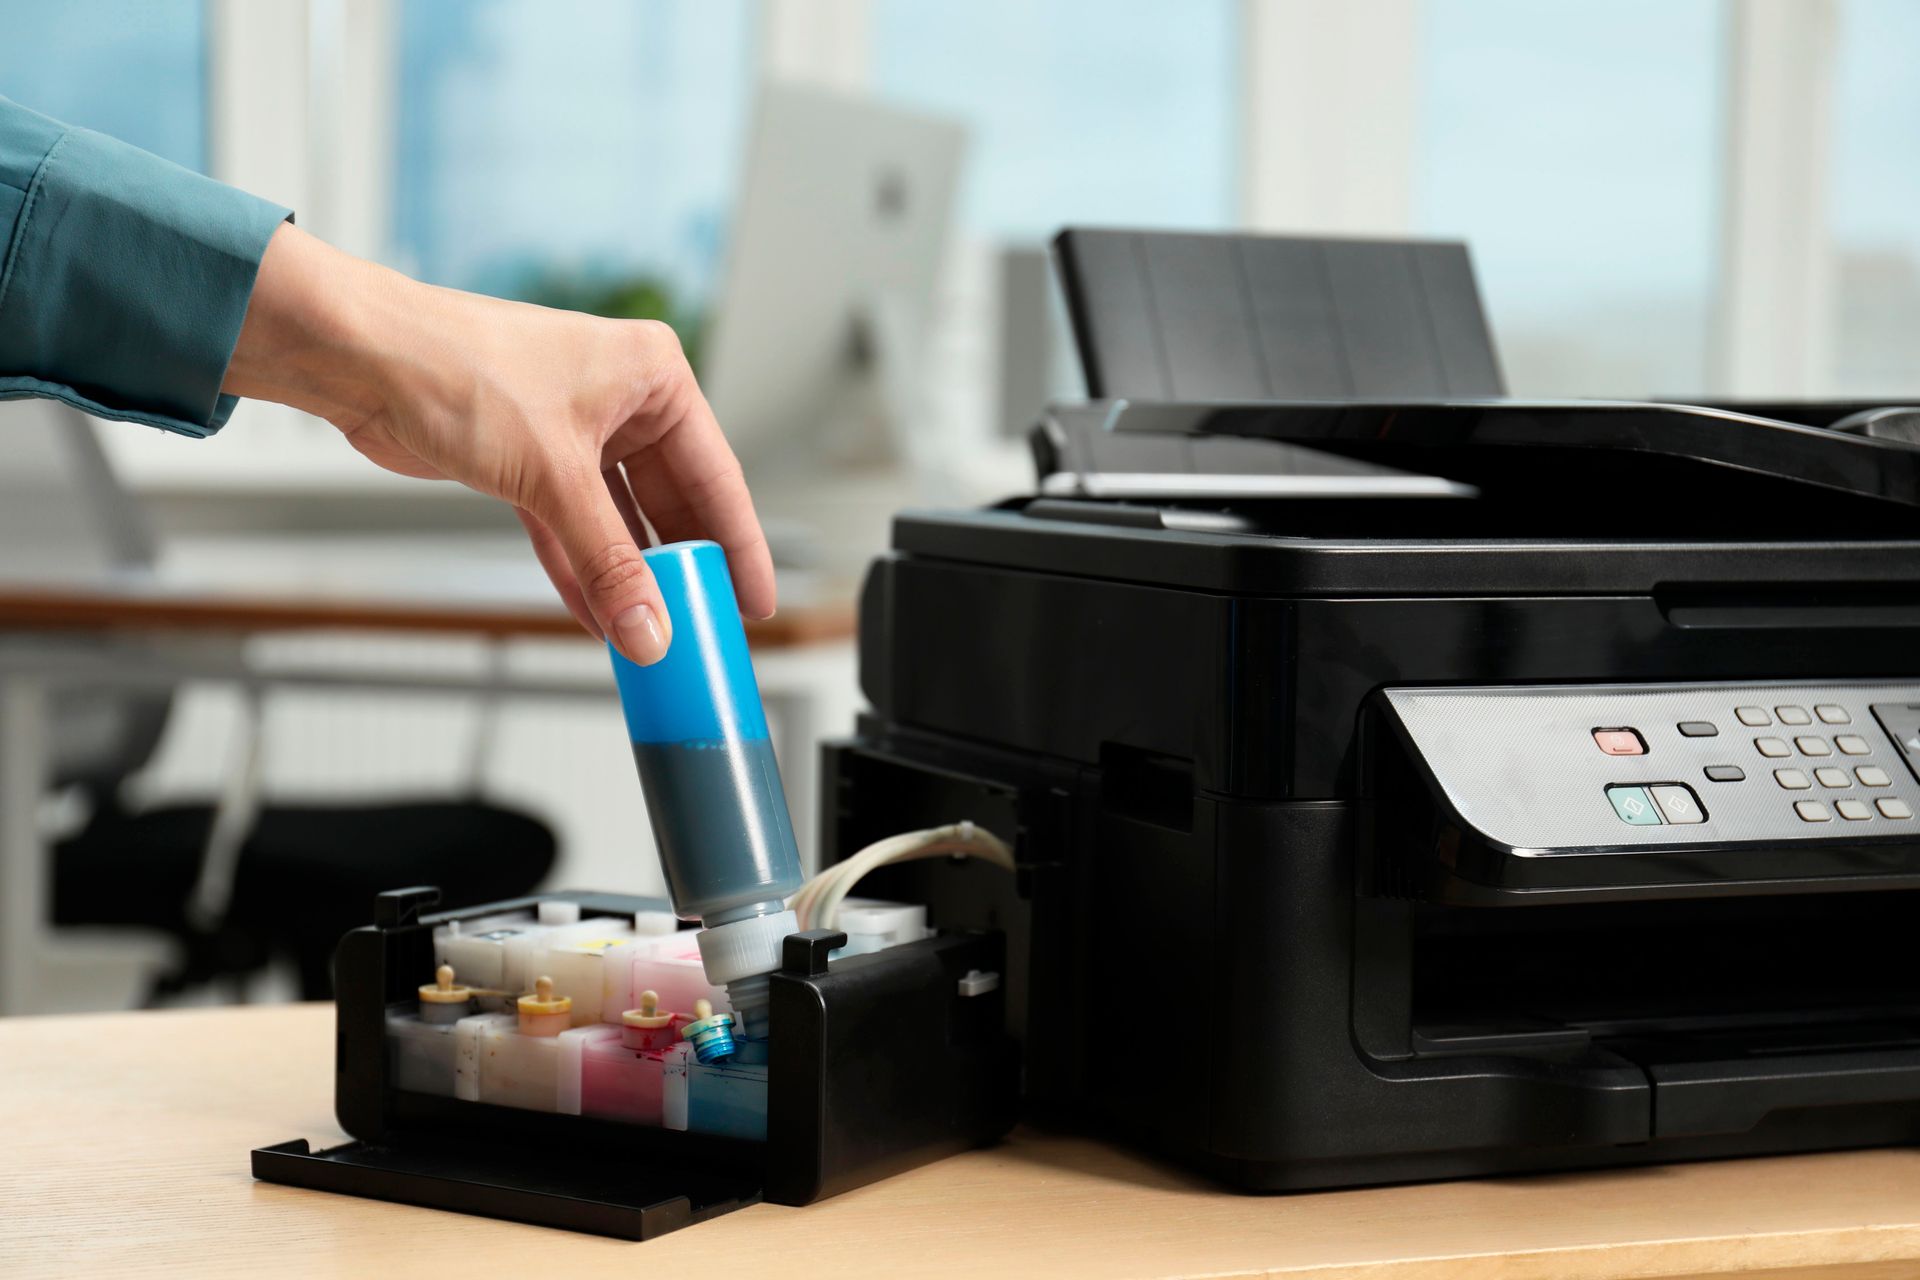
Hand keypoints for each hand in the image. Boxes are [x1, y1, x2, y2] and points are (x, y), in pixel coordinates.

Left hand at [222, 223, 773, 664]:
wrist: (359, 358)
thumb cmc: (459, 368)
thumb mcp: (553, 475)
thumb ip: (607, 561)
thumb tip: (648, 629)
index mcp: (651, 376)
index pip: (715, 476)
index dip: (739, 546)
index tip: (753, 601)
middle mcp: (620, 400)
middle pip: (670, 503)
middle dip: (679, 570)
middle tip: (702, 627)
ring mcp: (573, 433)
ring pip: (618, 523)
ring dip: (628, 579)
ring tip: (651, 634)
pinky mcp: (529, 464)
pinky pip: (572, 531)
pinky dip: (582, 572)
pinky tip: (599, 619)